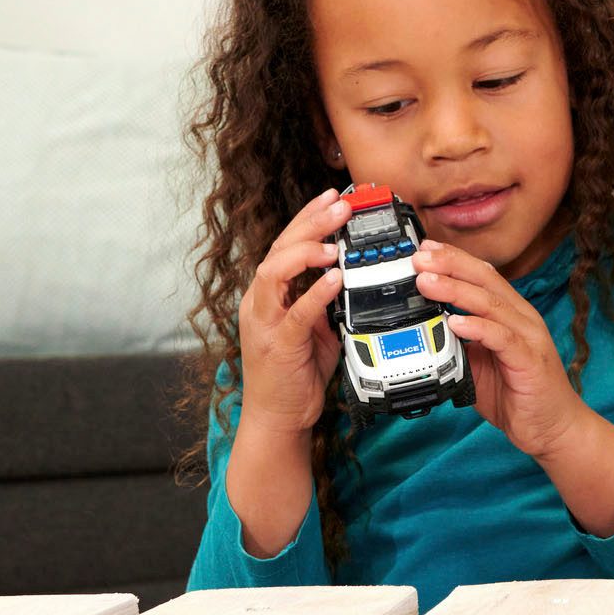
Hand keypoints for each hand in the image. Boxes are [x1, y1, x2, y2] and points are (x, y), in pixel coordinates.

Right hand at [236, 187, 347, 435]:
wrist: (279, 418)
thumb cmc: (296, 372)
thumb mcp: (316, 327)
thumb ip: (326, 301)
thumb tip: (353, 273)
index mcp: (269, 294)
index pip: (285, 244)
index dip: (308, 217)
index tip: (332, 197)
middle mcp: (260, 301)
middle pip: (279, 248)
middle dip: (311, 223)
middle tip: (341, 205)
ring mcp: (264, 322)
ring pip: (274, 272)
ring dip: (306, 251)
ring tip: (334, 240)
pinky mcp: (276, 344)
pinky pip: (295, 313)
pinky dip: (314, 292)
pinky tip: (335, 278)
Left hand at [410, 239, 589, 458]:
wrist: (552, 429)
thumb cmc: (517, 394)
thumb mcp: (479, 364)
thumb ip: (457, 344)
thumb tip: (423, 331)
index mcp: (511, 314)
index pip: (482, 276)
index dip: (454, 260)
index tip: (425, 250)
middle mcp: (522, 318)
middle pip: (485, 280)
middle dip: (451, 265)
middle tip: (420, 258)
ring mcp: (528, 338)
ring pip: (490, 304)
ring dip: (456, 291)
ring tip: (427, 282)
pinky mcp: (529, 361)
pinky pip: (502, 338)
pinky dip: (477, 328)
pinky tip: (455, 322)